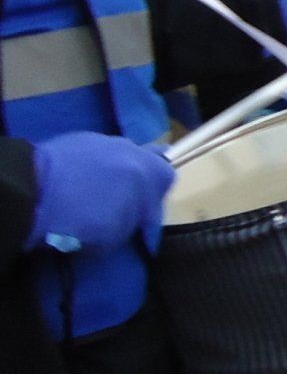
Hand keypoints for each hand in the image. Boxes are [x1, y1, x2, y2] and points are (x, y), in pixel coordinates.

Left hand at [30, 132, 175, 255]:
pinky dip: (91, 168)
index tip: (140, 223)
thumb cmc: (83, 219)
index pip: (166, 186)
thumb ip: (133, 223)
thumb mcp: (117, 236)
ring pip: (121, 155)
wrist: (34, 190)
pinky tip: (77, 182)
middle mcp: (135, 150)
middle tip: (125, 201)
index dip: (154, 205)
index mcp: (153, 174)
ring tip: (97, 192)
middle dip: (141, 179)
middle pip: (150, 160)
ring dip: (115, 172)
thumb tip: (131, 221)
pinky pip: (94, 154)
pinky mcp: (78, 137)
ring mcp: (106, 140)